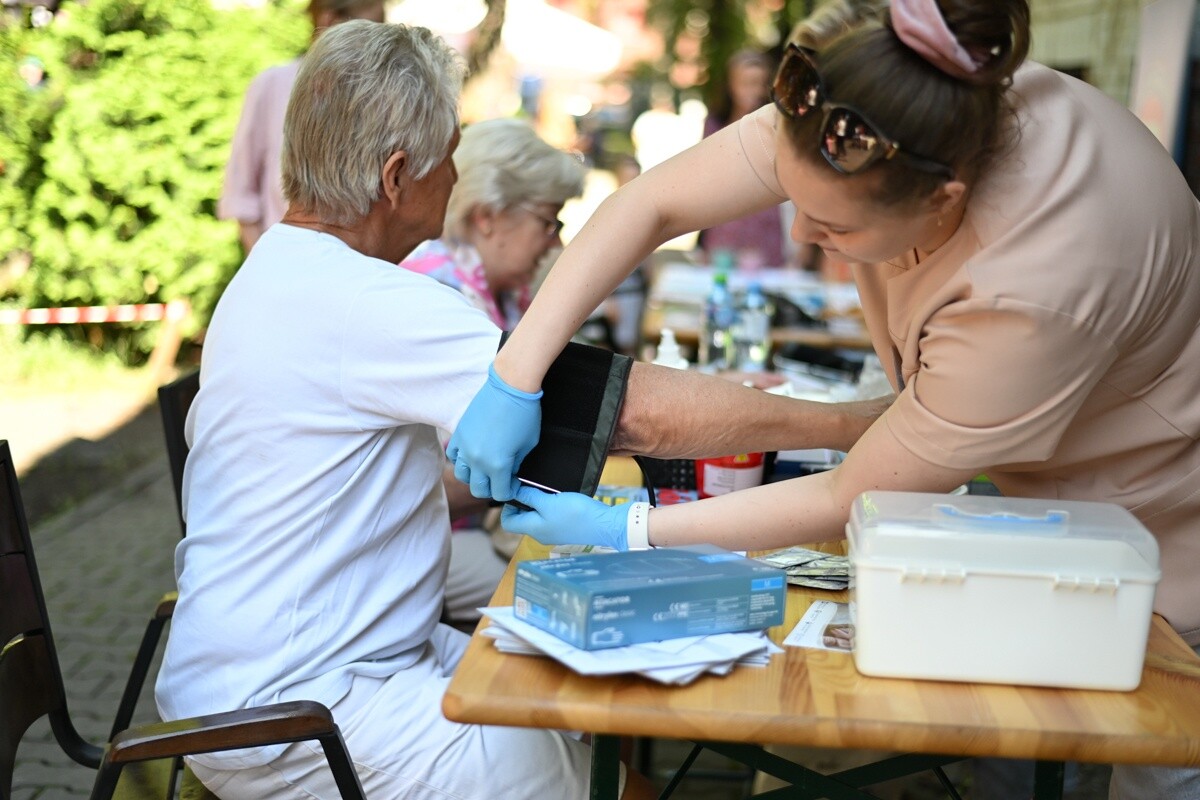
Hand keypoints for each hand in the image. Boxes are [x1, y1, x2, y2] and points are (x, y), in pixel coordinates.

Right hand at [448, 364, 541, 500]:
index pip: (500, 493)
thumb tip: (510, 472)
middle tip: (501, 479)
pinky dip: (461, 460)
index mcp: (498, 465)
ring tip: (485, 468)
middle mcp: (478, 460)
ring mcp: (465, 447)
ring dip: (475, 476)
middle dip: (492, 488)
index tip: (514, 484)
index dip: (510, 491)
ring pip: (462, 476)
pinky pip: (453, 456)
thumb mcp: (528, 445)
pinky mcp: (459, 434)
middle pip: (479, 490)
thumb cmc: (524, 413)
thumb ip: (516, 464)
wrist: (510, 386)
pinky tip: (473, 454)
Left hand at [501, 486, 628, 550]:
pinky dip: (549, 507)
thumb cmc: (574, 513)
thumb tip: (513, 492)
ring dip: (537, 503)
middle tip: (530, 487)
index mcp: (532, 529)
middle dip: (523, 502)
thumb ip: (530, 496)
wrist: (604, 525)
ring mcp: (553, 533)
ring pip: (536, 517)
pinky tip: (558, 496)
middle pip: (522, 519)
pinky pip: (549, 517)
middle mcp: (540, 534)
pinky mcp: (565, 529)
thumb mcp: (549, 501)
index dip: (507, 506)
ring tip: (545, 490)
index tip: (516, 491)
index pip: (507, 522)